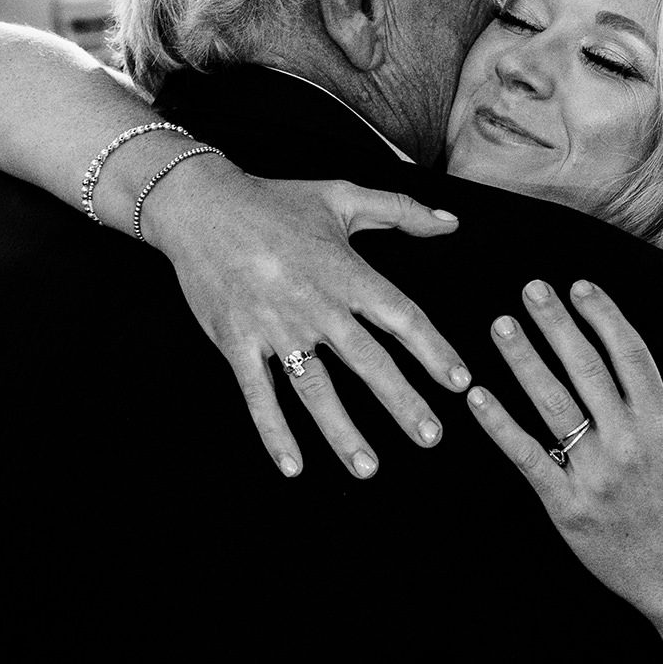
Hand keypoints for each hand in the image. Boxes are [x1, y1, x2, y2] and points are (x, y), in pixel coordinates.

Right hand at [142, 157, 470, 478]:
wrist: (201, 205)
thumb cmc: (275, 201)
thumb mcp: (341, 196)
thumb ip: (401, 211)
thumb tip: (452, 223)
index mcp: (344, 271)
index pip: (401, 315)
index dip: (434, 349)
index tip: (460, 381)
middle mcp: (314, 304)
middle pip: (367, 361)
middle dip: (402, 402)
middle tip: (431, 437)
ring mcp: (274, 326)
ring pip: (315, 388)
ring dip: (342, 431)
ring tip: (368, 468)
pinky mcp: (237, 342)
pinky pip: (258, 394)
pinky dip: (274, 432)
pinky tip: (293, 466)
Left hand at [464, 279, 662, 623]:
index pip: (628, 354)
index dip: (602, 315)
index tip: (578, 286)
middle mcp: (628, 442)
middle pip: (585, 368)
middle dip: (555, 323)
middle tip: (530, 288)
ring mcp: (595, 474)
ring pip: (552, 404)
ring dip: (523, 360)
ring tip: (501, 326)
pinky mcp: (567, 506)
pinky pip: (528, 458)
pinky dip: (500, 426)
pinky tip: (478, 396)